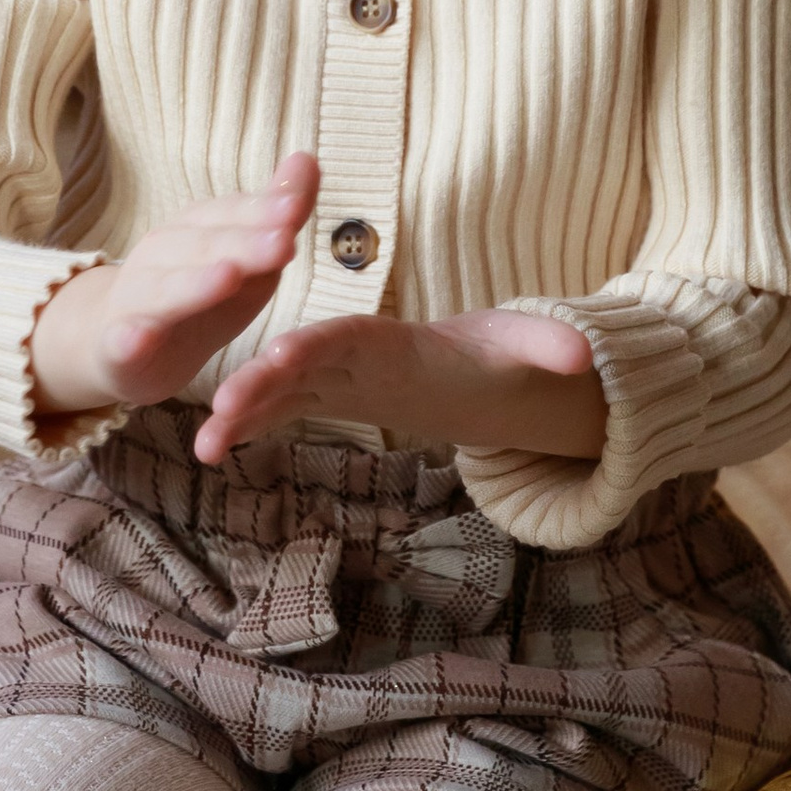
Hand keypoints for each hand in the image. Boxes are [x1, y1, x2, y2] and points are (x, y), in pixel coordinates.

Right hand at [31, 155, 318, 426]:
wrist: (119, 345)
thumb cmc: (198, 297)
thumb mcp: (247, 260)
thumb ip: (276, 216)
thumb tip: (307, 159)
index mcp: (193, 231)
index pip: (227, 215)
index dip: (261, 211)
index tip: (296, 208)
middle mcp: (159, 257)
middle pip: (202, 248)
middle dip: (242, 244)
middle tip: (284, 243)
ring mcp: (135, 301)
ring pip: (164, 290)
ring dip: (195, 283)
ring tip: (229, 277)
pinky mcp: (118, 347)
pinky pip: (123, 341)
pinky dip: (131, 338)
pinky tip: (140, 338)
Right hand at [192, 303, 606, 470]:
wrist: (470, 364)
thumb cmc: (488, 353)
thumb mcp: (520, 347)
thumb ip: (546, 344)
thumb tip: (586, 355)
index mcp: (389, 338)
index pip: (347, 336)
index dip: (316, 344)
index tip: (283, 353)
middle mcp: (349, 353)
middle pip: (297, 361)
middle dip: (259, 379)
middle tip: (222, 404)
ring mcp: (329, 377)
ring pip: (275, 390)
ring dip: (240, 411)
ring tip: (204, 445)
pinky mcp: (321, 400)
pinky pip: (275, 413)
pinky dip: (245, 428)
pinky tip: (210, 455)